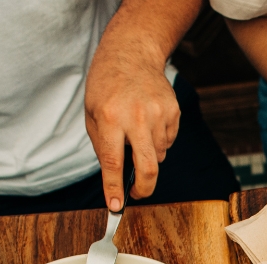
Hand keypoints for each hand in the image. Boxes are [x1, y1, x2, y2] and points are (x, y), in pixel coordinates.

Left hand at [85, 47, 180, 209]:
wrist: (131, 54)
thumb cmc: (106, 86)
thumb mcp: (93, 114)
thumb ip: (103, 147)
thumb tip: (116, 179)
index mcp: (110, 118)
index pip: (113, 163)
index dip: (114, 189)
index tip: (115, 206)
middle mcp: (136, 118)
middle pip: (147, 168)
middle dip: (143, 189)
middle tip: (137, 194)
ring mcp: (159, 115)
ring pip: (158, 156)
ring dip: (147, 155)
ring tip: (136, 134)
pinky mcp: (173, 113)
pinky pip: (168, 142)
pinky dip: (158, 141)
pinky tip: (148, 122)